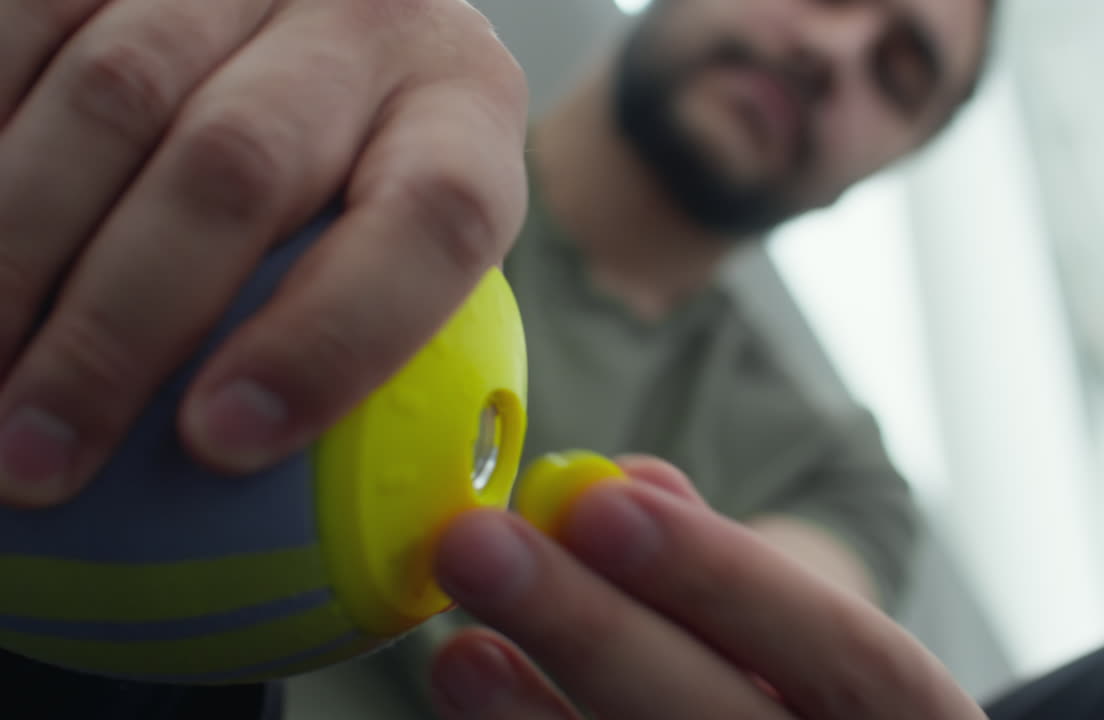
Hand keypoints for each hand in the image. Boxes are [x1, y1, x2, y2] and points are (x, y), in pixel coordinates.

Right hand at [0, 0, 528, 506]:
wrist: (324, 3)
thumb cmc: (371, 162)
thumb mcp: (414, 233)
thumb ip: (392, 337)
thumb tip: (347, 527)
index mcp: (464, 107)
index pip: (431, 221)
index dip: (333, 337)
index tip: (219, 443)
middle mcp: (366, 14)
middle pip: (238, 167)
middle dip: (120, 327)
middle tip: (38, 462)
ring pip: (111, 98)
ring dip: (13, 257)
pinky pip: (24, 33)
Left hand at [429, 456, 986, 719]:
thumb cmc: (819, 702)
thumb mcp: (819, 637)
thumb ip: (730, 568)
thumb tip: (622, 481)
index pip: (847, 657)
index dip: (722, 578)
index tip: (599, 499)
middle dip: (593, 633)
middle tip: (477, 543)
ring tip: (458, 648)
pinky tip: (475, 699)